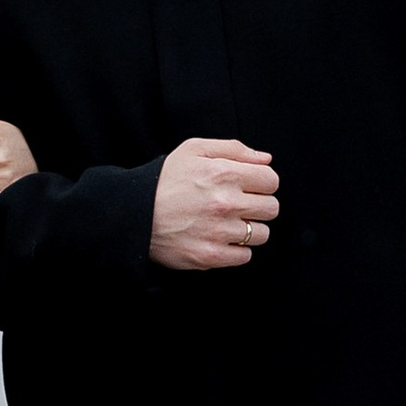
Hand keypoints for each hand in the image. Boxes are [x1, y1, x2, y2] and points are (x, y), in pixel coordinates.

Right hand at [150, 138, 279, 270]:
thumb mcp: (194, 150)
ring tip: (227, 223)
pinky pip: (245, 256)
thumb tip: (266, 159)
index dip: (261, 182)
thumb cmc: (165, 180)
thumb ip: (234, 149)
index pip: (271, 180)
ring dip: (249, 229)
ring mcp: (219, 232)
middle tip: (238, 205)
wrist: (134, 213)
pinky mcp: (210, 256)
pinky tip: (219, 239)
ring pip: (261, 234)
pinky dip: (236, 250)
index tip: (248, 187)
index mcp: (224, 173)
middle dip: (258, 205)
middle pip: (271, 208)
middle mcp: (226, 203)